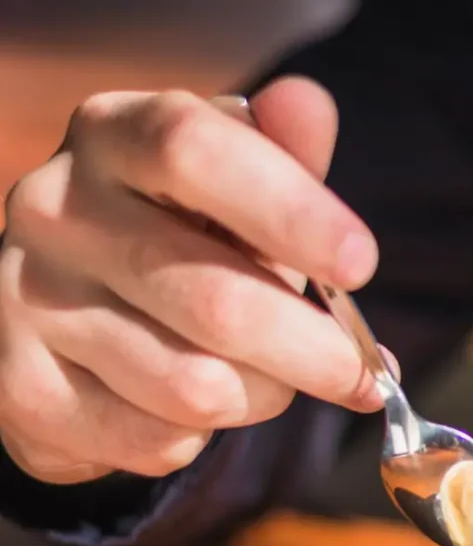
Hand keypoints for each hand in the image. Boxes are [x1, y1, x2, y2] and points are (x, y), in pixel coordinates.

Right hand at [0, 76, 389, 483]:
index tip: (361, 265)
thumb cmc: (184, 230)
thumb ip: (284, 157)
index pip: (193, 151)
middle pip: (216, 301)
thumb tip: (309, 106)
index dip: (291, 212)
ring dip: (263, 398)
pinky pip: (155, 440)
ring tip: (267, 377)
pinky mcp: (20, 387)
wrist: (75, 301)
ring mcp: (27, 299)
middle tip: (364, 374)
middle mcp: (56, 208)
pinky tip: (193, 406)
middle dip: (316, 353)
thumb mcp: (240, 181)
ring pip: (196, 388)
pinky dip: (201, 438)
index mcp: (115, 135)